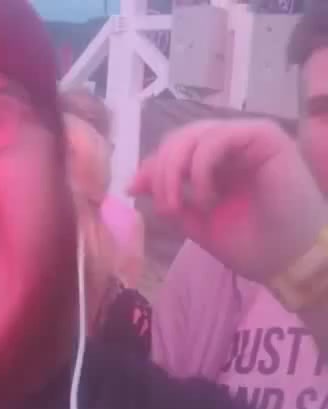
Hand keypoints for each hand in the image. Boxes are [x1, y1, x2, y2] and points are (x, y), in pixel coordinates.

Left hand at [129, 119, 327, 282]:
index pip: (174, 149)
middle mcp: (232, 147)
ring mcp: (249, 139)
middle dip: (161, 170)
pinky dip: (202, 165)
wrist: (287, 261)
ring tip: (182, 205)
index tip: (134, 189)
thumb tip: (134, 181)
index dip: (151, 165)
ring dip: (177, 170)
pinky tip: (206, 196)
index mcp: (216, 164)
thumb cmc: (249, 245)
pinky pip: (219, 136)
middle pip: (180, 137)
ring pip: (196, 133)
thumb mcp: (195, 220)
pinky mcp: (266, 137)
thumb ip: (169, 196)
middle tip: (165, 206)